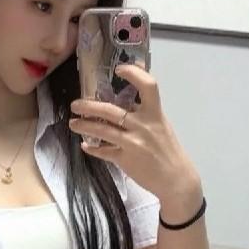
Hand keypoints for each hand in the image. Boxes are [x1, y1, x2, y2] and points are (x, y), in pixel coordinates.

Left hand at [68, 62, 202, 210]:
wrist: (176, 179)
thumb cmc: (168, 149)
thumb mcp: (161, 125)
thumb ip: (145, 112)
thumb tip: (125, 97)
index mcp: (155, 114)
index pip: (148, 86)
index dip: (133, 74)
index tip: (119, 69)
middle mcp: (143, 125)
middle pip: (111, 110)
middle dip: (89, 106)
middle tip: (76, 104)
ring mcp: (133, 143)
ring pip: (102, 130)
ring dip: (84, 125)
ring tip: (73, 123)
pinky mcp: (125, 160)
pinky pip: (104, 152)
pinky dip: (92, 149)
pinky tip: (86, 146)